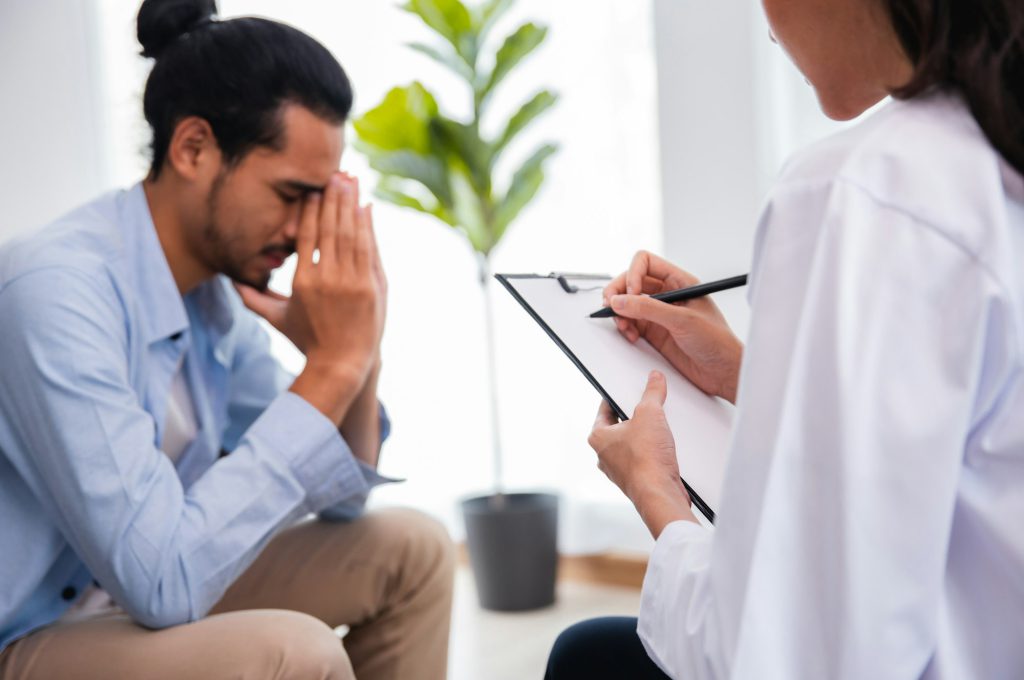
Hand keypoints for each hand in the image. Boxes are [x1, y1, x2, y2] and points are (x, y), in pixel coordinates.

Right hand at [239, 173, 386, 423]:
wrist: (342, 364)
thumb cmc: (308, 341)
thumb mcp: (278, 320)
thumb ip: (255, 299)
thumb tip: (231, 282)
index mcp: (303, 282)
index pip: (307, 235)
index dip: (311, 209)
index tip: (312, 188)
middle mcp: (327, 278)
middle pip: (330, 228)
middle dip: (333, 198)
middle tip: (335, 173)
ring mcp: (352, 282)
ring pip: (351, 235)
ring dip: (351, 205)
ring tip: (351, 182)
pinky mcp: (372, 287)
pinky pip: (369, 250)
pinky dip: (368, 227)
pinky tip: (366, 208)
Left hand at [588, 371, 696, 536]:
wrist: (659, 493)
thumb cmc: (646, 460)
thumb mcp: (650, 413)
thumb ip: (652, 393)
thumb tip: (654, 379)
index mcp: (597, 437)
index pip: (605, 408)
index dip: (617, 396)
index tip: (626, 390)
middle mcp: (604, 455)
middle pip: (619, 426)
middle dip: (634, 416)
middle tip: (647, 407)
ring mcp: (620, 469)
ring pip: (631, 444)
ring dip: (645, 435)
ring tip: (659, 428)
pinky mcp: (636, 479)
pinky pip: (643, 458)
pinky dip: (652, 452)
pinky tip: (664, 448)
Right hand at [604, 251, 742, 403]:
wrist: (724, 372)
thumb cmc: (717, 342)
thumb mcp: (682, 320)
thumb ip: (648, 309)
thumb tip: (619, 301)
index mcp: (679, 282)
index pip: (645, 263)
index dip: (633, 274)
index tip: (631, 293)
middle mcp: (667, 294)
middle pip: (631, 281)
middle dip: (618, 292)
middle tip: (611, 306)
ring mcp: (658, 314)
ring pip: (627, 303)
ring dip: (619, 312)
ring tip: (623, 325)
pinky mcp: (653, 332)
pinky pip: (630, 322)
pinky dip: (624, 327)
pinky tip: (630, 336)